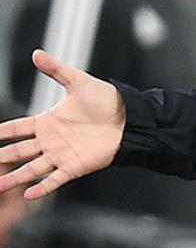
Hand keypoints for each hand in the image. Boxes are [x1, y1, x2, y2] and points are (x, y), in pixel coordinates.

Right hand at [0, 50, 124, 199]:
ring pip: (31, 169)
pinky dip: (42, 187)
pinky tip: (29, 194)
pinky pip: (55, 179)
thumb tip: (36, 53)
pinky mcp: (75, 166)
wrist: (130, 118)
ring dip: (14, 177)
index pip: (16, 128)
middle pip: (18, 151)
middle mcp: (50, 141)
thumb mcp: (78, 82)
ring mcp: (61, 155)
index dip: (1, 132)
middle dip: (1, 158)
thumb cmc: (106, 100)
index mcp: (47, 121)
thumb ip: (56, 70)